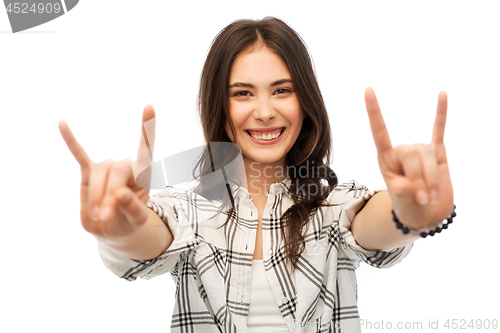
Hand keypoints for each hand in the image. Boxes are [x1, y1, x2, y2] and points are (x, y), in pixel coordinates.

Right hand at [58, 105, 156, 241]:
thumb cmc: (128, 221)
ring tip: (99, 215)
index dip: (148, 128)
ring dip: (95, 196)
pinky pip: (79, 155)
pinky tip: (62, 125)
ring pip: (97, 173)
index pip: (146, 149)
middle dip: (109, 195)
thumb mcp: (135, 220)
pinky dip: (71, 141)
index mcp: (143, 174)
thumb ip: (132, 208)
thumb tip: (121, 193)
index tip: (149, 107)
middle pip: (115, 170)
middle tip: (107, 216)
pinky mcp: (89, 172)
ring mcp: (107, 167)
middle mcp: (126, 165)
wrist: (112, 229)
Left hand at [364, 88, 453, 229]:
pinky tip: (442, 94)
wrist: (426, 215)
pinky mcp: (438, 152)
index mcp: (386, 158)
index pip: (379, 131)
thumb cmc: (408, 208)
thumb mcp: (402, 205)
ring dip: (431, 178)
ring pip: (428, 155)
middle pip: (411, 153)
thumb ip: (402, 194)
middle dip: (419, 178)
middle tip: (421, 198)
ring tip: (429, 196)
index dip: (374, 111)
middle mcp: (401, 151)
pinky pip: (439, 130)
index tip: (368, 90)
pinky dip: (441, 113)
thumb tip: (404, 185)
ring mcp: (420, 151)